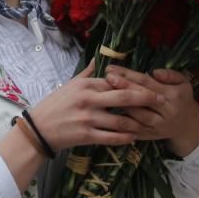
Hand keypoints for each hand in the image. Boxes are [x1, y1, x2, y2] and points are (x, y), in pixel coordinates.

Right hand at [28, 60, 165, 150]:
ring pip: (121, 120)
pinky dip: (125, 138)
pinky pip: (112, 137)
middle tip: (161, 100)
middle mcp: (88, 99)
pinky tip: (133, 138)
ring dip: (137, 123)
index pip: (116, 81)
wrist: (38, 129)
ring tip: (148, 124)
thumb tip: (99, 59)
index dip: (135, 84)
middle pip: (124, 97)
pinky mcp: (86, 135)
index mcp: (86, 85)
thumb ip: (87, 73)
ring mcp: (88, 118)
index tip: (151, 85)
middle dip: (146, 98)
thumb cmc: (55, 105)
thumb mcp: (70, 84)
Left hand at [104, 66, 198, 156]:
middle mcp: (166, 112)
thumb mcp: (184, 83)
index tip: (112, 69)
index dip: (129, 76)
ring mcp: (158, 127)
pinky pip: (133, 131)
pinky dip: (121, 124)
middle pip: (140, 99)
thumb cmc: (181, 98)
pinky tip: (108, 115)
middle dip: (122, 87)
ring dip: (119, 106)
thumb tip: (155, 72)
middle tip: (107, 78)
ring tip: (105, 95)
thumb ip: (171, 75)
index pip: (148, 84)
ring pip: (136, 116)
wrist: (187, 126)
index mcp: (173, 96)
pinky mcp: (150, 137)